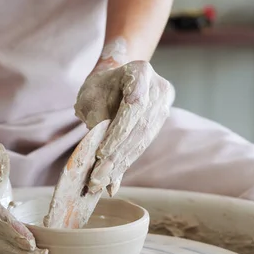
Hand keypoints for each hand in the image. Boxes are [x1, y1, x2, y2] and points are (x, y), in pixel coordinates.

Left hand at [75, 60, 173, 196]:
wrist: (114, 80)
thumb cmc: (99, 86)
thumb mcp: (90, 97)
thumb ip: (96, 122)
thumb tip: (101, 159)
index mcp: (141, 72)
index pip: (133, 105)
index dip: (119, 132)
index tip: (101, 153)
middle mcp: (158, 88)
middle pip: (140, 127)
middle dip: (117, 155)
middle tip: (97, 177)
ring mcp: (163, 105)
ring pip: (143, 140)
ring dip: (121, 163)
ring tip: (101, 181)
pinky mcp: (160, 121)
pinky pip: (143, 144)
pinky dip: (126, 161)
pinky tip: (112, 177)